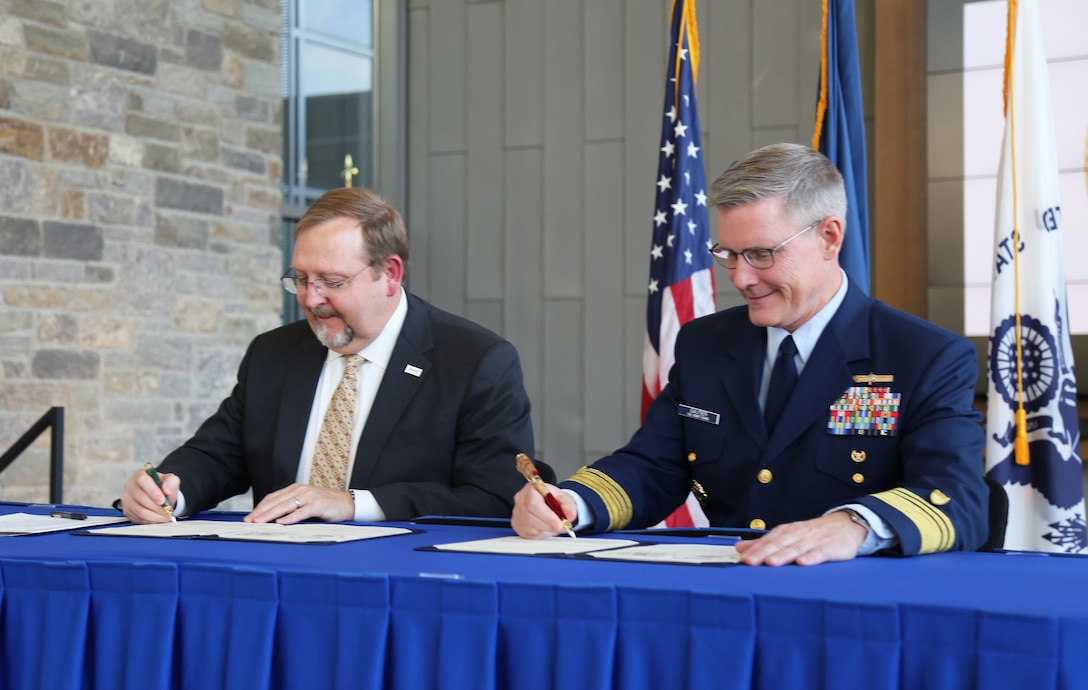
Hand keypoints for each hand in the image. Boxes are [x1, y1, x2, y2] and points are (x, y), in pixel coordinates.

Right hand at [120, 467, 179, 523]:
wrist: (158, 496)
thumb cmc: (162, 487)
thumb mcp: (171, 480)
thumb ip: (172, 482)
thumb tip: (167, 490)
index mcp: (140, 474)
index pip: (142, 480)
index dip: (152, 491)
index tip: (162, 500)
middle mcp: (130, 485)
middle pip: (141, 497)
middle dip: (157, 507)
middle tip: (168, 511)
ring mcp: (127, 498)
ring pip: (139, 510)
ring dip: (155, 516)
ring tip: (165, 516)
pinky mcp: (126, 510)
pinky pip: (137, 518)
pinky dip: (150, 520)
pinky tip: (157, 518)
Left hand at [245, 483, 354, 523]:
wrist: (348, 504)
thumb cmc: (326, 506)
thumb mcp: (306, 504)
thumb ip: (291, 508)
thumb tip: (272, 519)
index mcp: (296, 489)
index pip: (273, 497)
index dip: (260, 507)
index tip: (250, 517)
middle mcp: (301, 490)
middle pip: (276, 501)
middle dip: (261, 512)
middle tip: (250, 521)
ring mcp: (309, 496)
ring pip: (285, 506)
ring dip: (271, 515)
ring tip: (260, 522)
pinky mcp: (317, 505)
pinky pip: (301, 512)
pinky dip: (289, 518)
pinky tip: (280, 523)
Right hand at [511, 482, 575, 538]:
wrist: (549, 502)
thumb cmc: (554, 499)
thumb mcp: (565, 498)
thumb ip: (569, 506)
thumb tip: (569, 515)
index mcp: (531, 489)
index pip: (534, 504)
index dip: (547, 517)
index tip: (559, 524)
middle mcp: (521, 499)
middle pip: (530, 518)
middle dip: (548, 525)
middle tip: (560, 526)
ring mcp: (517, 513)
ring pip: (529, 528)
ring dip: (545, 530)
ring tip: (552, 525)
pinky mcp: (516, 524)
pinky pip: (527, 534)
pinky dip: (539, 534)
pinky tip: (544, 527)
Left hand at [733, 511, 867, 565]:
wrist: (846, 524)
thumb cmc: (814, 533)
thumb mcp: (788, 535)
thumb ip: (765, 543)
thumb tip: (740, 547)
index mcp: (787, 532)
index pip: (768, 540)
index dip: (755, 549)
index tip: (742, 559)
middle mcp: (798, 534)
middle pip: (779, 544)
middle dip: (763, 553)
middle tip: (750, 561)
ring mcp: (814, 541)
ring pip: (796, 548)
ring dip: (783, 555)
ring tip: (771, 562)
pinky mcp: (831, 547)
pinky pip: (820, 553)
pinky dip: (811, 557)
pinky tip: (802, 563)